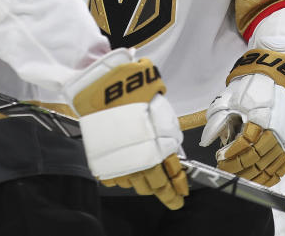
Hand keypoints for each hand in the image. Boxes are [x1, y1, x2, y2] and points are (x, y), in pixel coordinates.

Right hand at [64, 49, 188, 208]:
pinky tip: (129, 168)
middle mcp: (137, 162)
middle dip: (165, 192)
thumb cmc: (137, 95)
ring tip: (150, 177)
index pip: (171, 178)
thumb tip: (172, 154)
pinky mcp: (102, 162)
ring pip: (135, 185)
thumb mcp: (163, 114)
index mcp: (155, 151)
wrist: (107, 88)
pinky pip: (115, 180)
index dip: (177, 189)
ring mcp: (118, 164)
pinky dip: (124, 176)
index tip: (182, 195)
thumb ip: (168, 138)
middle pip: (154, 187)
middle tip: (172, 195)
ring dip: (144, 183)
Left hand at [200, 50, 284, 185]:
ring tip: (236, 175)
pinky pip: (282, 169)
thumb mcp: (231, 97)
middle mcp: (277, 128)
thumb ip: (218, 119)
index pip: (246, 142)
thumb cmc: (253, 88)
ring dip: (250, 176)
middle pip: (256, 157)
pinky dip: (268, 178)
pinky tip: (256, 180)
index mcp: (261, 114)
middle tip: (224, 168)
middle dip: (237, 167)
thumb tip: (205, 141)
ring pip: (268, 166)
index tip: (219, 156)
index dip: (231, 153)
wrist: (283, 80)